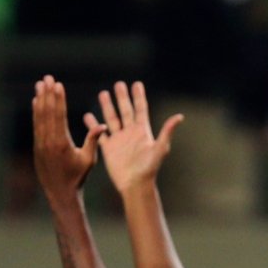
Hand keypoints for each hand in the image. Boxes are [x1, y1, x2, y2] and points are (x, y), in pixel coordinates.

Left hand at [32, 76, 106, 201]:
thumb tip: (103, 126)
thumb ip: (93, 141)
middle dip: (47, 94)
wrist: (60, 192)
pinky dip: (36, 111)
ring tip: (40, 84)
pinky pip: (36, 124)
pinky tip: (36, 102)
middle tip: (47, 78)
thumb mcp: (89, 160)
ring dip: (39, 99)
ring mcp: (40, 143)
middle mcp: (47, 141)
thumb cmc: (78, 177)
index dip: (58, 99)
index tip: (58, 85)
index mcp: (61, 143)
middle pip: (46, 112)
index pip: (58, 116)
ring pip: (38, 116)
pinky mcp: (37, 145)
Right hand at [87, 81, 182, 195]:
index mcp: (143, 131)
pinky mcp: (109, 148)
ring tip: (103, 93)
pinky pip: (99, 134)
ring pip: (112, 119)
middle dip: (122, 97)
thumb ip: (167, 131)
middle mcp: (131, 133)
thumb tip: (180, 116)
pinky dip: (93, 125)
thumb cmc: (150, 168)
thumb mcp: (160, 148)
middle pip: (126, 110)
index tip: (136, 84)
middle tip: (118, 84)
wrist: (135, 184)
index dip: (138, 96)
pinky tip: (88, 116)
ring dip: (107, 107)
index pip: (140, 109)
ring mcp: (119, 140)